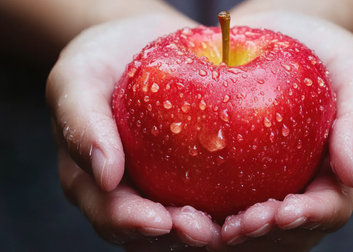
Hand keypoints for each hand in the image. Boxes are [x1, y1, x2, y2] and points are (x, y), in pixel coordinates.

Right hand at [47, 14, 222, 249]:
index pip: (110, 214)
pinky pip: (212, 194)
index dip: (133, 223)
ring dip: (208, 230)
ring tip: (233, 225)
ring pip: (184, 223)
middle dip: (177, 238)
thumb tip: (105, 173)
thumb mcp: (76, 80)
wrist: (135, 45)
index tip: (161, 220)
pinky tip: (254, 200)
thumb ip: (81, 122)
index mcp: (94, 182)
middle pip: (150, 232)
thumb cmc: (100, 62)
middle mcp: (129, 191)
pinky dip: (230, 204)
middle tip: (206, 231)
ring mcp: (162, 184)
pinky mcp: (194, 171)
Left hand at [218, 11, 352, 250]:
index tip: (281, 213)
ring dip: (229, 237)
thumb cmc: (329, 56)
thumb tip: (351, 174)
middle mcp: (307, 189)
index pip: (331, 208)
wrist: (290, 39)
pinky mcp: (240, 178)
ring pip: (255, 231)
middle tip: (233, 229)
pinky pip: (223, 206)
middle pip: (290, 233)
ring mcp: (273, 186)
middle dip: (263, 235)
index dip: (309, 217)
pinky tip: (182, 213)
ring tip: (200, 229)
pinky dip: (205, 217)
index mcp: (340, 175)